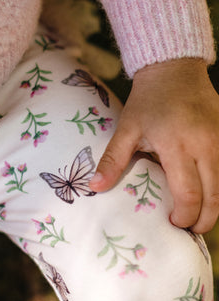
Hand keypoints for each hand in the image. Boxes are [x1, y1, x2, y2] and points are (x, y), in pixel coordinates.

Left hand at [89, 58, 218, 232]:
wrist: (174, 70)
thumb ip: (113, 160)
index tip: (172, 224)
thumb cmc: (148, 101)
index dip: (184, 216)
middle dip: (205, 220)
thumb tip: (94, 187)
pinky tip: (208, 192)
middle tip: (191, 231)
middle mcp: (206, 145)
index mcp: (178, 145)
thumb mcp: (127, 129)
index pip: (188, 193)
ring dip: (215, 205)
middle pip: (215, 196)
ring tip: (199, 216)